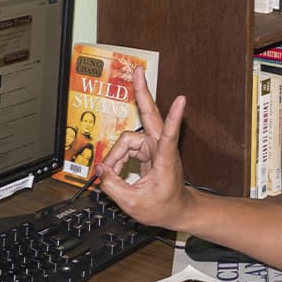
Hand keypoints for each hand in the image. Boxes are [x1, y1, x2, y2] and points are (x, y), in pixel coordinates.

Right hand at [96, 65, 192, 226]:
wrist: (177, 210)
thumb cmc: (164, 207)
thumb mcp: (133, 204)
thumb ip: (113, 186)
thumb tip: (100, 170)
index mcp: (165, 161)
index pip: (170, 135)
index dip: (175, 118)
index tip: (182, 100)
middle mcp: (161, 148)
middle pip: (149, 116)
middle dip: (142, 93)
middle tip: (138, 72)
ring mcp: (155, 147)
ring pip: (127, 141)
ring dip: (115, 156)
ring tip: (109, 174)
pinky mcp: (149, 150)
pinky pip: (127, 148)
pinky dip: (117, 159)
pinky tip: (113, 169)